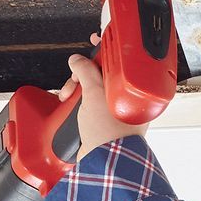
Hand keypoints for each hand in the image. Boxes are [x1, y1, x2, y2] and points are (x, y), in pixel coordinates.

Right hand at [57, 32, 148, 156]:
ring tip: (68, 96)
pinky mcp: (101, 123)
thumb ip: (86, 71)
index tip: (96, 38)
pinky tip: (69, 104)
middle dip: (82, 74)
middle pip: (101, 74)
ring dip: (76, 90)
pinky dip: (76, 103)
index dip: (105, 49)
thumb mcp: (96, 92)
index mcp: (133, 90)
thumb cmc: (111, 132)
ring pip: (91, 89)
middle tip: (74, 79)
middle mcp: (125, 99)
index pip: (119, 62)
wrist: (103, 162)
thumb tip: (77, 60)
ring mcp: (113, 111)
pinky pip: (87, 105)